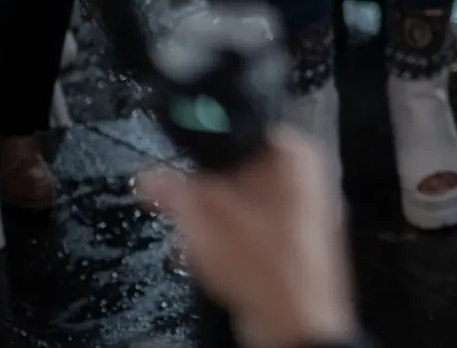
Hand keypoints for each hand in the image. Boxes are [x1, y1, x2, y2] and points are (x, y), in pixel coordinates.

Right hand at [135, 130, 358, 347]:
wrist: (294, 325)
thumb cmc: (268, 271)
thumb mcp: (204, 219)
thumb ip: (172, 190)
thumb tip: (149, 176)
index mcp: (296, 155)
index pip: (239, 131)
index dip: (201, 151)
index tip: (176, 168)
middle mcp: (307, 178)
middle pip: (237, 170)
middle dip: (203, 193)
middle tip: (180, 207)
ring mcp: (303, 213)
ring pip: (241, 203)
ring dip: (212, 221)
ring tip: (197, 241)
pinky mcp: (294, 244)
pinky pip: (251, 231)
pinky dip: (229, 242)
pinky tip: (216, 260)